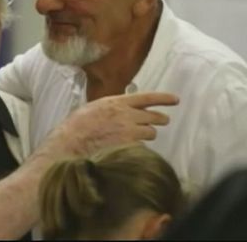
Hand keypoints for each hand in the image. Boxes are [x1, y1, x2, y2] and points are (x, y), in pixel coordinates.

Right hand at [44, 92, 177, 156]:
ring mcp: (129, 131)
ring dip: (147, 135)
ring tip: (137, 137)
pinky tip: (128, 148)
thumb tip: (123, 110)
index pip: (147, 97)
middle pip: (154, 116)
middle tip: (164, 120)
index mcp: (117, 101)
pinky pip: (142, 146)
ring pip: (151, 132)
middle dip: (160, 119)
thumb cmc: (77, 126)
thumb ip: (113, 107)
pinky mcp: (129, 146)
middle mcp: (126, 114)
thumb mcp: (95, 107)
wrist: (70, 142)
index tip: (175, 100)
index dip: (163, 98)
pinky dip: (138, 148)